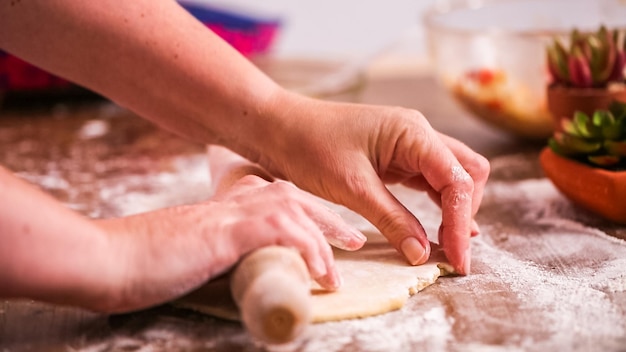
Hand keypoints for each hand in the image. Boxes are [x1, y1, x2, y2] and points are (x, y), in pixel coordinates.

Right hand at [96, 171, 364, 312]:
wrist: (104, 258)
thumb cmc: (139, 263)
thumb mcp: (190, 255)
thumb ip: (219, 255)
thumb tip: (245, 269)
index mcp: (222, 209)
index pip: (273, 199)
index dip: (306, 213)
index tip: (329, 230)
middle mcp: (228, 205)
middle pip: (291, 196)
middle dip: (327, 217)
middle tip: (355, 240)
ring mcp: (226, 215)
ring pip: (291, 211)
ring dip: (321, 238)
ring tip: (338, 271)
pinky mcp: (222, 232)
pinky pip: (275, 230)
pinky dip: (303, 247)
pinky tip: (318, 270)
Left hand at [247, 92, 489, 274]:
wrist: (277, 128)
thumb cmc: (309, 147)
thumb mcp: (352, 189)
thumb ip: (392, 220)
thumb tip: (423, 254)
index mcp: (413, 133)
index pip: (457, 179)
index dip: (461, 222)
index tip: (457, 259)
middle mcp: (418, 134)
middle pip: (466, 173)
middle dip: (465, 212)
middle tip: (453, 253)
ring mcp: (407, 144)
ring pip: (450, 177)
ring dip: (453, 210)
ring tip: (447, 247)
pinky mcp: (395, 156)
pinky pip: (428, 180)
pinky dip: (435, 204)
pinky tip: (433, 228)